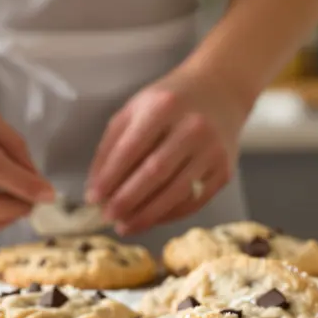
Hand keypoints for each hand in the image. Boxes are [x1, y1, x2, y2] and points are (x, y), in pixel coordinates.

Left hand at [86, 70, 250, 234]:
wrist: (221, 91)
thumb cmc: (169, 103)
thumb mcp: (135, 109)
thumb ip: (112, 145)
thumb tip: (96, 187)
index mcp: (164, 107)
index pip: (131, 148)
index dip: (110, 176)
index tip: (93, 198)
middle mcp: (193, 127)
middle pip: (155, 173)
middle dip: (127, 199)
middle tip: (107, 217)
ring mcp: (213, 151)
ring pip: (176, 192)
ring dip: (147, 214)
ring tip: (125, 225)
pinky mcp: (224, 171)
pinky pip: (194, 201)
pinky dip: (169, 214)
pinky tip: (151, 219)